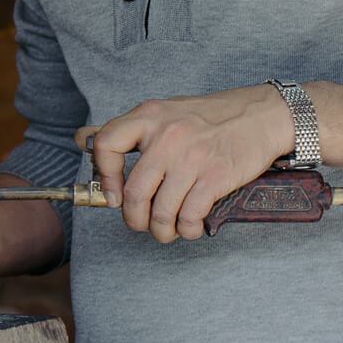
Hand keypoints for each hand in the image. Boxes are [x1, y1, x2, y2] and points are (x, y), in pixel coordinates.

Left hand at [75, 85, 294, 243]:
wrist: (261, 115)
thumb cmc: (210, 117)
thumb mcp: (163, 112)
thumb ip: (129, 130)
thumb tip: (81, 140)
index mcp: (148, 116)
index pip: (105, 144)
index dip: (103, 176)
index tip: (111, 194)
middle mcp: (166, 136)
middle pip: (133, 192)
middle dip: (133, 218)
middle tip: (140, 223)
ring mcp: (191, 158)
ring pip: (161, 211)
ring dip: (160, 230)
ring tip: (166, 231)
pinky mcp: (215, 177)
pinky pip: (189, 216)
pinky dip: (187, 230)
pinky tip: (190, 227)